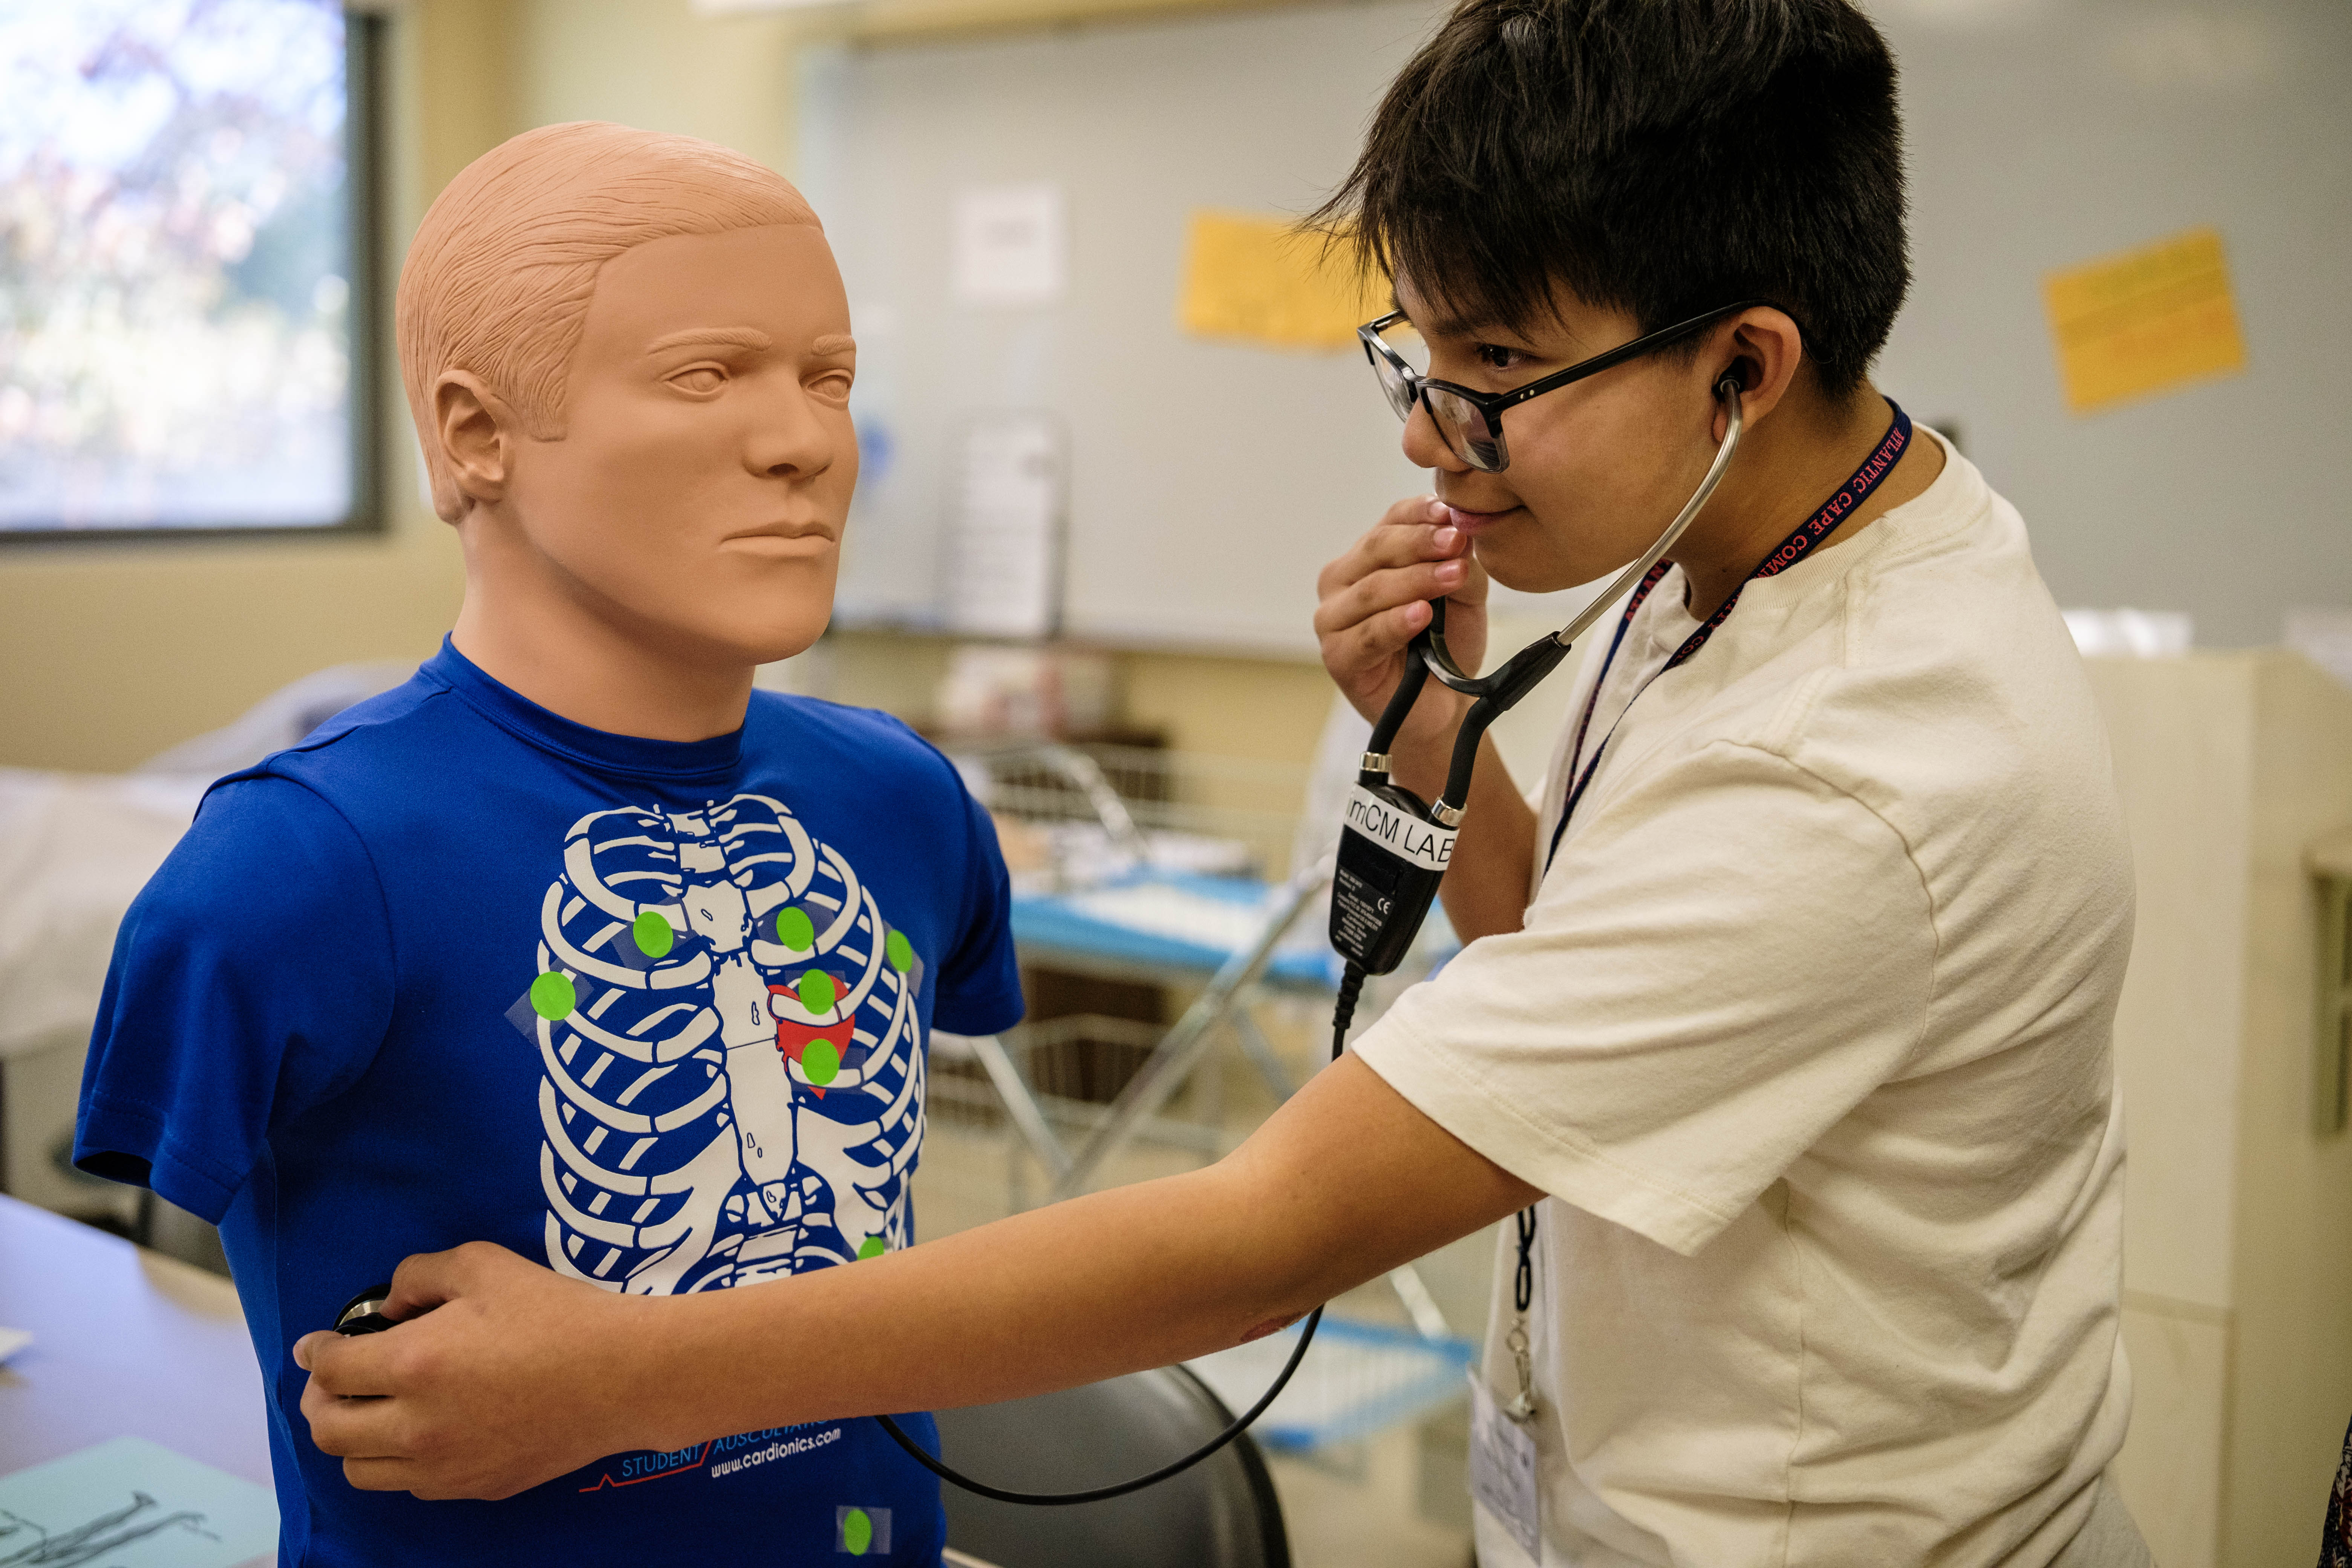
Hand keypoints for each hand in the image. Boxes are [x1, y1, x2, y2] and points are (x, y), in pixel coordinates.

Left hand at [292, 1241, 659, 1499]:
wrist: (623, 1376)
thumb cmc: (557, 1314)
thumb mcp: (486, 1266)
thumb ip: (421, 1276)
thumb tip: (390, 1307)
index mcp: (414, 1365)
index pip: (330, 1369)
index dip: (316, 1351)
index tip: (316, 1344)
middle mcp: (416, 1427)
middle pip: (328, 1429)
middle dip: (319, 1399)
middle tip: (336, 1378)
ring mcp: (444, 1467)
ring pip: (360, 1469)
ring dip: (353, 1437)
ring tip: (373, 1410)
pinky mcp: (473, 1487)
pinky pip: (410, 1485)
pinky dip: (399, 1460)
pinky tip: (424, 1431)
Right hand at [1314, 494, 1487, 750]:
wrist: (1442, 704)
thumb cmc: (1445, 645)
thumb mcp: (1463, 595)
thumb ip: (1461, 563)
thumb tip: (1462, 532)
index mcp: (1369, 557)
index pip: (1390, 521)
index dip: (1420, 513)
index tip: (1451, 512)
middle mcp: (1343, 581)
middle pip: (1377, 549)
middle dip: (1420, 543)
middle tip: (1455, 542)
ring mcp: (1334, 619)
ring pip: (1372, 590)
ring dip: (1415, 580)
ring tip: (1452, 577)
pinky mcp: (1338, 657)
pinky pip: (1367, 636)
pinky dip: (1395, 624)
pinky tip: (1420, 615)